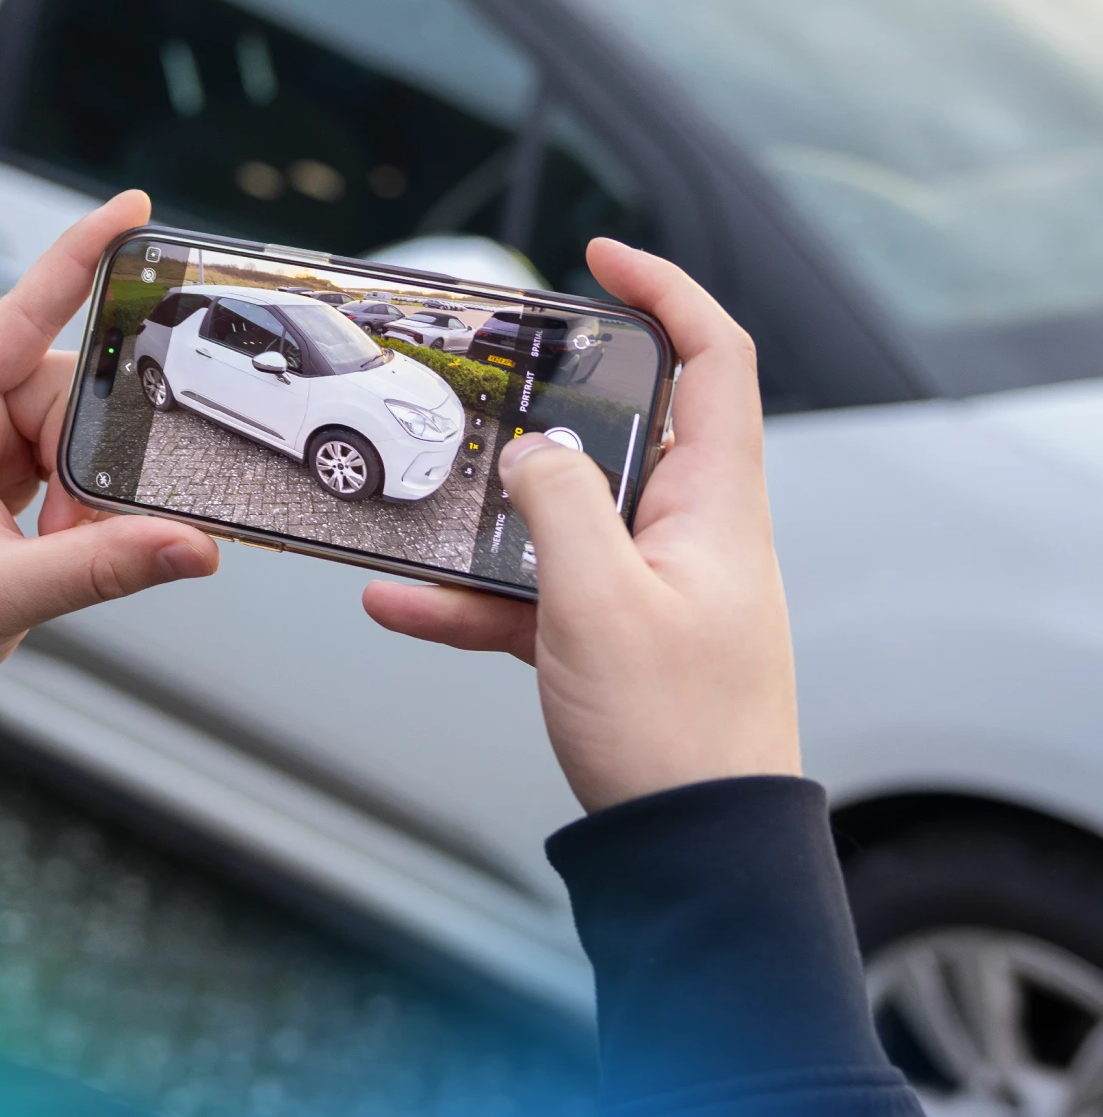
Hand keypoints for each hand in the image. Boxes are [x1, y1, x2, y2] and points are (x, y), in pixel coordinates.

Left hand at [0, 190, 217, 726]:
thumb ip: (101, 566)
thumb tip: (190, 546)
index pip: (21, 312)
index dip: (80, 257)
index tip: (132, 211)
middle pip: (65, 385)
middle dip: (91, 455)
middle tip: (79, 523)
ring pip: (69, 424)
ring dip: (82, 486)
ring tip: (57, 544)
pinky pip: (56, 455)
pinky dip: (75, 496)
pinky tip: (62, 533)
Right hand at [362, 239, 798, 813]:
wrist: (690, 857)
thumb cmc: (678, 736)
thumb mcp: (599, 601)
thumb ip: (559, 505)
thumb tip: (533, 453)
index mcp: (713, 503)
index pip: (714, 357)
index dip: (666, 290)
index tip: (601, 259)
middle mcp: (685, 531)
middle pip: (624, 427)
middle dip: (550, 404)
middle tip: (492, 382)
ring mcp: (645, 582)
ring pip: (561, 514)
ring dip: (489, 516)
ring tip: (424, 516)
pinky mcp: (608, 633)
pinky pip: (530, 591)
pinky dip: (470, 595)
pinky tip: (402, 604)